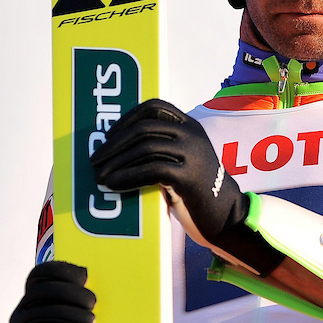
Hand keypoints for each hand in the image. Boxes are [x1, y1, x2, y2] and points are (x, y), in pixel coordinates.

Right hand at [7, 261, 95, 322]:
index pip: (40, 274)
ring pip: (35, 312)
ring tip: (88, 322)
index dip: (60, 270)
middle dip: (68, 292)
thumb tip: (105, 284)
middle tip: (93, 304)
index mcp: (36, 301)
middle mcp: (22, 314)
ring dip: (65, 313)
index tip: (85, 275)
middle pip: (39, 290)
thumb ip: (83, 305)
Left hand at [89, 99, 247, 247]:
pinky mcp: (189, 176)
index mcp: (190, 126)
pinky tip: (114, 186)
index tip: (109, 134)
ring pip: (145, 147)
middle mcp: (192, 135)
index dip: (127, 117)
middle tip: (95, 160)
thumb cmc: (198, 191)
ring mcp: (192, 154)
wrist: (227, 215)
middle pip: (144, 127)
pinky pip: (151, 170)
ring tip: (99, 177)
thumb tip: (119, 150)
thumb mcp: (185, 160)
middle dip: (114, 143)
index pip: (154, 107)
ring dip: (116, 162)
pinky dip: (127, 177)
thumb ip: (163, 149)